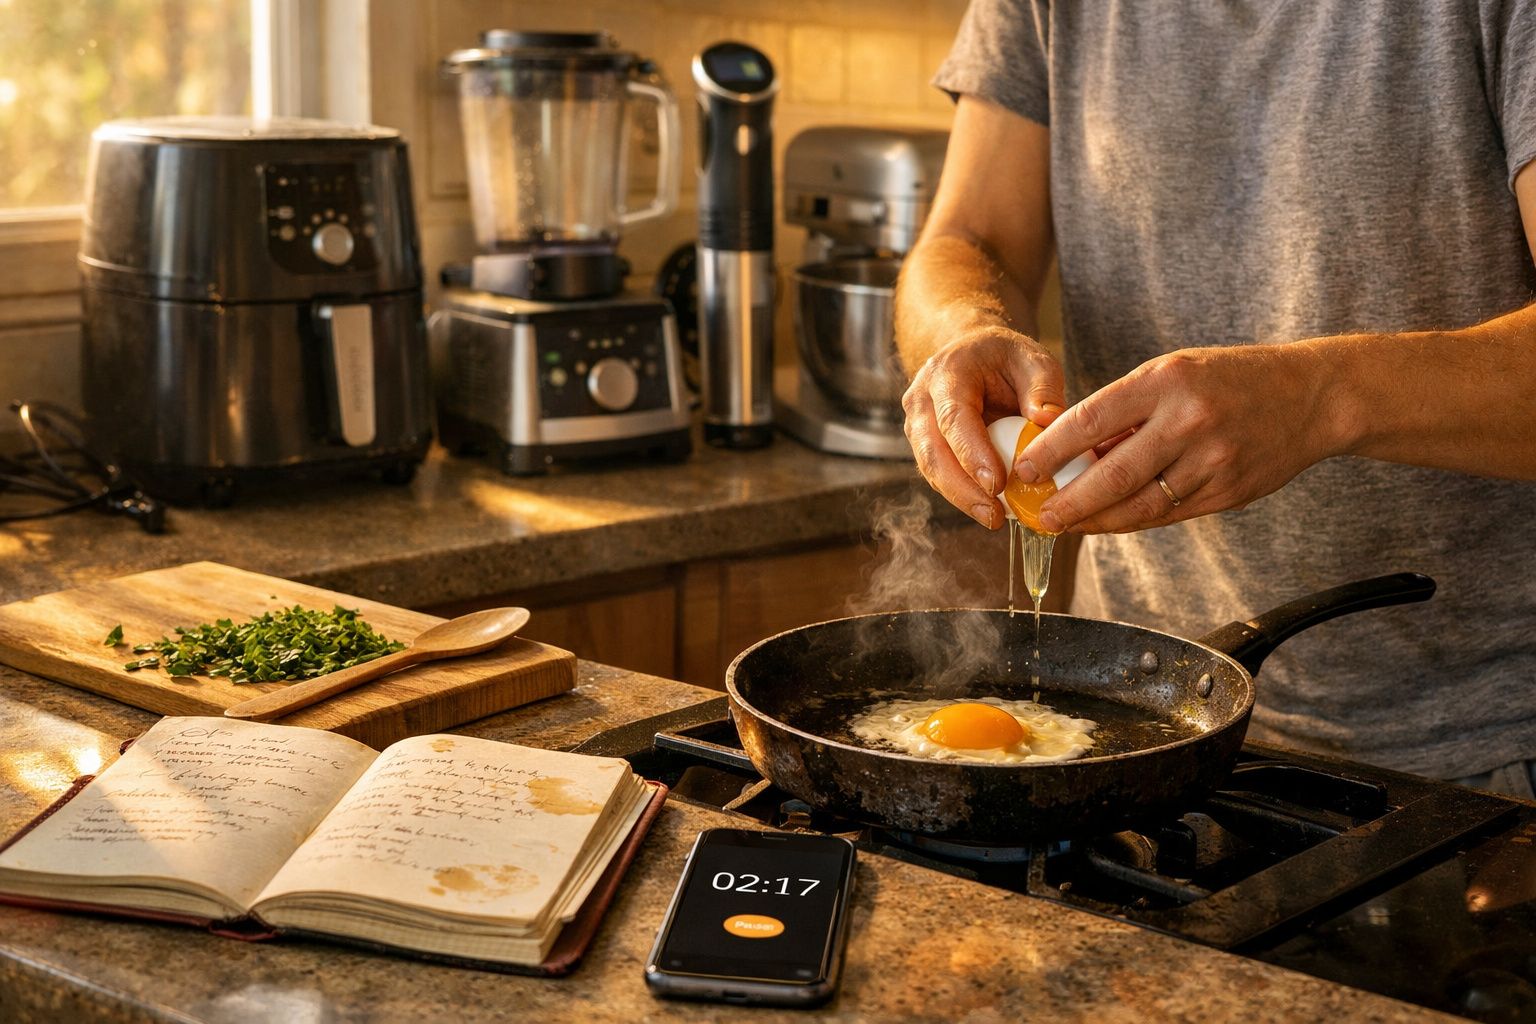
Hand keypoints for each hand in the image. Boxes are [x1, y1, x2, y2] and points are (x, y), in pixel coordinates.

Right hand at [902, 329, 1064, 527]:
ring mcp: (918, 425)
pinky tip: (988, 508)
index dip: (972, 453)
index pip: (953, 417)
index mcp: (947, 373)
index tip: (996, 483)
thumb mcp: (1032, 359)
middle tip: (992, 515)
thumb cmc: (1005, 358)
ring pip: (931, 468)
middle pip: (932, 451)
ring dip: (960, 498)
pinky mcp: (925, 445)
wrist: (973, 354)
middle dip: (961, 488)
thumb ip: (1043, 387)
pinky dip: (962, 494)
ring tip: (992, 518)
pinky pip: (940, 474)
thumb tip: (1048, 422)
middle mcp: (922, 400)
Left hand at [1020, 343, 1338, 532]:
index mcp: (1167, 381)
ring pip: (1140, 505)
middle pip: (1113, 474)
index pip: (1092, 419)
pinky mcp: (1228, 493)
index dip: (1051, 450)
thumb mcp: (1174, 372)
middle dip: (1069, 501)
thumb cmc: (1229, 380)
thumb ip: (1126, 410)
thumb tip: (1071, 452)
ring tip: (1065, 525)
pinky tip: (1107, 523)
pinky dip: (1133, 521)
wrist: (1312, 397)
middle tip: (1038, 515)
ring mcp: (1212, 461)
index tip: (1024, 467)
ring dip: (1096, 521)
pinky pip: (1169, 514)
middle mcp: (1189, 421)